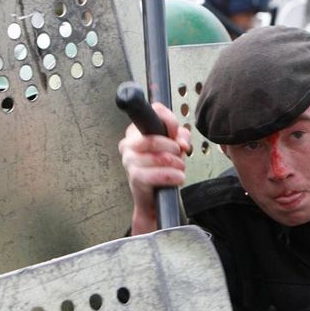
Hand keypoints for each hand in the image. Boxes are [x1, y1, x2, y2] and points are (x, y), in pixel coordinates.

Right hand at [118, 102, 191, 233]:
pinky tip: (178, 178)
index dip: (170, 121)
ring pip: (161, 157)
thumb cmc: (162, 169)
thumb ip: (181, 136)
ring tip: (179, 168)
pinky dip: (174, 176)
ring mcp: (129, 161)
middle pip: (154, 138)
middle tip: (180, 156)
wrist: (154, 199)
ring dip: (177, 164)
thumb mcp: (175, 148)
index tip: (176, 134)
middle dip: (174, 148)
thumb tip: (181, 142)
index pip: (154, 111)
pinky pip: (160, 174)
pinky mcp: (135, 178)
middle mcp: (128, 144)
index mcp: (136, 131)